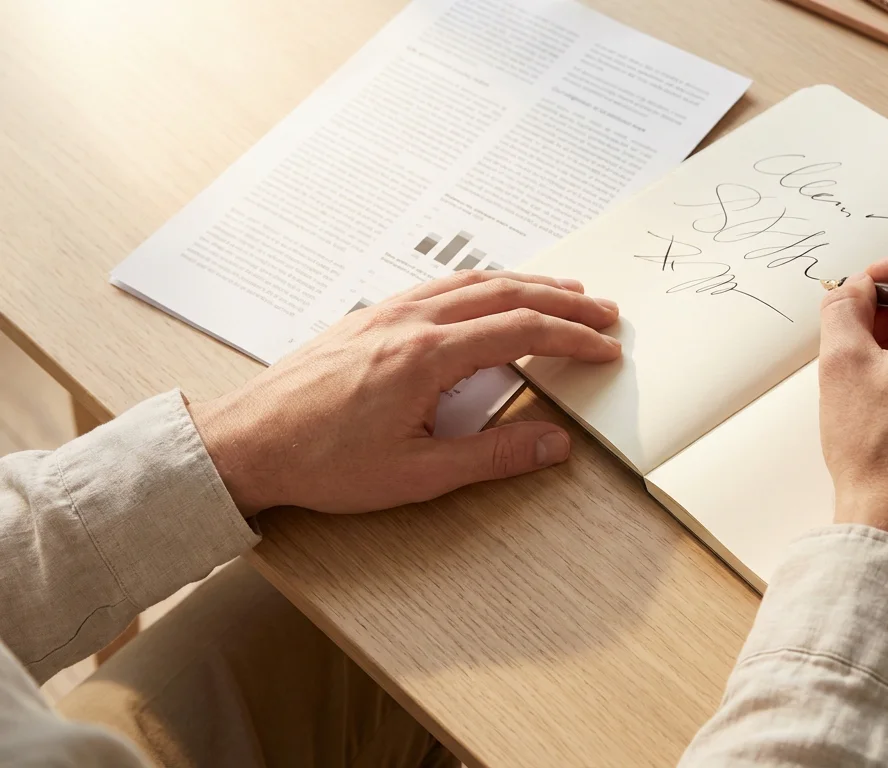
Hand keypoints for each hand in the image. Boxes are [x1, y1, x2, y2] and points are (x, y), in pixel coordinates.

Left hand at [188, 271, 621, 515]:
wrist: (247, 441)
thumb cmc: (321, 461)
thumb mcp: (415, 475)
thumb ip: (492, 457)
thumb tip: (553, 444)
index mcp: (427, 356)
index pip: (520, 332)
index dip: (572, 338)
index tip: (606, 347)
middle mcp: (411, 321)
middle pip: (506, 294)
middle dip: (563, 302)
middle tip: (604, 312)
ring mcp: (388, 313)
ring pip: (474, 282)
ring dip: (527, 284)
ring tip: (564, 294)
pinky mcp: (371, 317)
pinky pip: (441, 286)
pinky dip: (484, 283)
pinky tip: (492, 293)